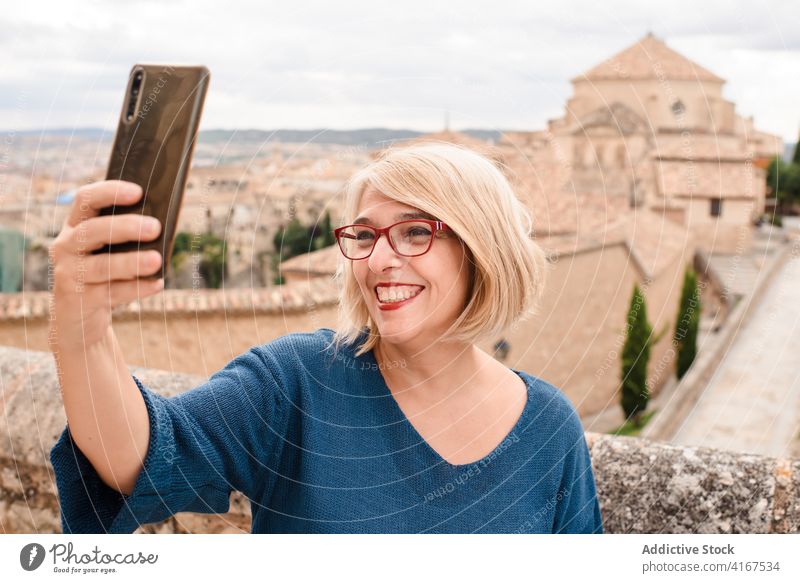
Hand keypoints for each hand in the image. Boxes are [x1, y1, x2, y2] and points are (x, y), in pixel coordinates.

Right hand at [48, 180, 163, 349]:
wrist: (77, 318)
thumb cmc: (103, 274)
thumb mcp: (108, 251)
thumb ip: (127, 236)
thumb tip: (164, 225)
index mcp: (75, 226)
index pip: (86, 199)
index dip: (110, 192)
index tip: (138, 191)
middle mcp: (66, 246)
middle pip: (93, 231)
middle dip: (125, 227)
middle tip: (155, 227)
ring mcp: (70, 273)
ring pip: (102, 265)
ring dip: (131, 262)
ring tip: (157, 260)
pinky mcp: (78, 300)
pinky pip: (111, 293)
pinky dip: (136, 288)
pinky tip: (157, 284)